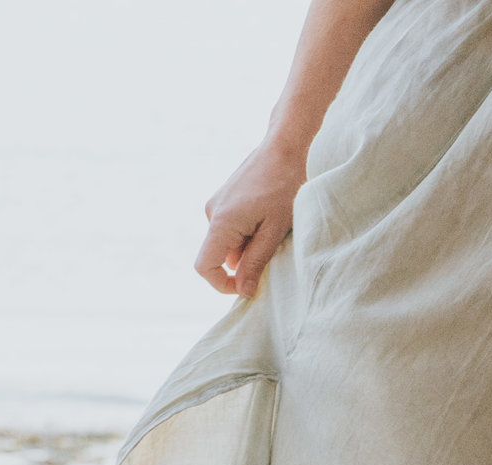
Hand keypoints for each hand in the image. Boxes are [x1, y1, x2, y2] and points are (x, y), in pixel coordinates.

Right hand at [196, 142, 307, 297]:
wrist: (286, 146)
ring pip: (228, 242)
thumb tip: (243, 291)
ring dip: (249, 247)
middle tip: (274, 253)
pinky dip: (249, 233)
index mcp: (221, 222)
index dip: (222, 284)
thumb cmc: (287, 186)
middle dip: (243, 264)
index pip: (204, 266)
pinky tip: (271, 219)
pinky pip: (232, 227)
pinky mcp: (225, 198)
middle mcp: (212, 212)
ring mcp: (217, 203)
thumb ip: (256, 262)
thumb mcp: (275, 231)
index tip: (248, 288)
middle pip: (219, 255)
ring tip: (276, 231)